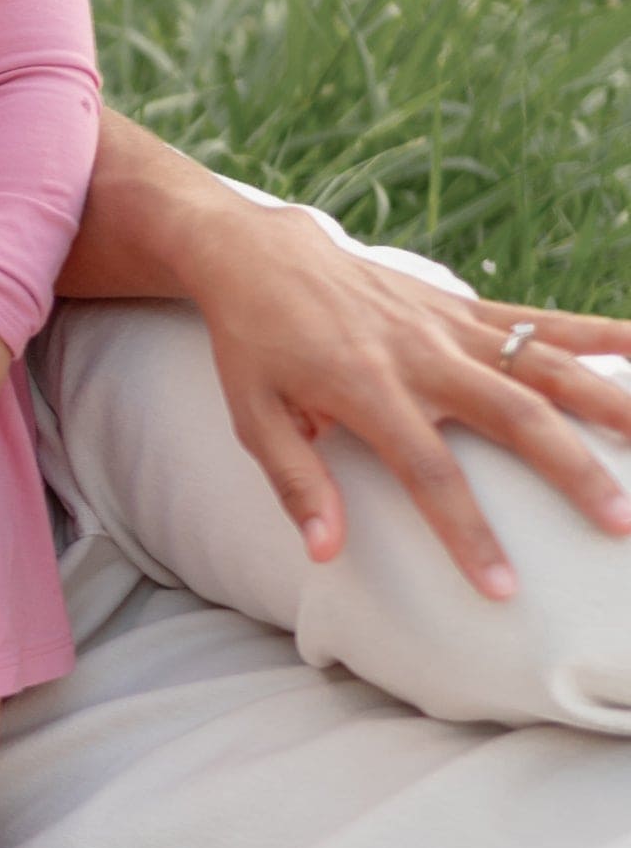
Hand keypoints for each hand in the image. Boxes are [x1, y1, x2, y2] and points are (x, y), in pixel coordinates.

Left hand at [184, 203, 630, 596]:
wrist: (264, 258)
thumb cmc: (255, 347)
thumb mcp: (253, 417)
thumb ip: (295, 482)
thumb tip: (326, 552)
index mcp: (366, 390)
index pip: (429, 473)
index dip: (467, 533)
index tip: (503, 589)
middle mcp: (422, 356)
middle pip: (514, 417)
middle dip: (571, 471)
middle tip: (620, 523)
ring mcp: (452, 327)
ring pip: (547, 364)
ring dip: (610, 401)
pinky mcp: (467, 307)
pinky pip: (544, 320)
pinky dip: (602, 334)